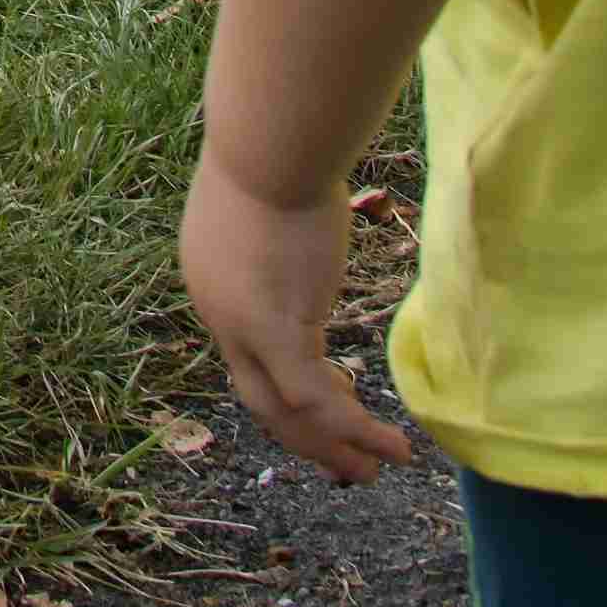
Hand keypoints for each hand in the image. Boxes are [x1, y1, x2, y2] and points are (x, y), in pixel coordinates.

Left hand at [178, 164, 417, 484]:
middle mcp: (218, 310)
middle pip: (258, 397)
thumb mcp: (272, 190)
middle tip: (347, 465)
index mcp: (213, 279)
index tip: (335, 398)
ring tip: (378, 467)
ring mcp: (242, 325)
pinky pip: (315, 400)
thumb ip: (285, 218)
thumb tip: (312, 204)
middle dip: (304, 436)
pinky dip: (353, 429)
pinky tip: (393, 446)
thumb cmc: (275, 143)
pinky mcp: (276, 329)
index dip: (288, 386)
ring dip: (335, 444)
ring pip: (288, 410)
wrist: (268, 139)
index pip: (247, 353)